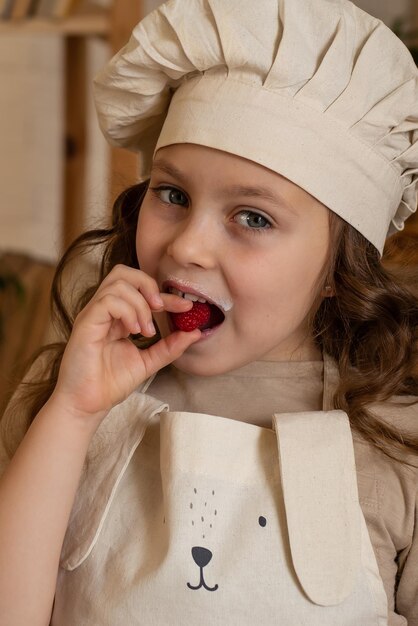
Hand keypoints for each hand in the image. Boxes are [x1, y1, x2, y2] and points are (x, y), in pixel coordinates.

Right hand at [52, 264, 199, 421]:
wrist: (88, 404)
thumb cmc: (110, 383)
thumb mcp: (148, 362)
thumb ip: (169, 347)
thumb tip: (195, 333)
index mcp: (117, 317)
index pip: (141, 292)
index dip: (166, 296)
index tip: (186, 307)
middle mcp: (103, 311)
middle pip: (123, 272)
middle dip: (148, 285)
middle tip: (161, 308)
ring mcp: (93, 314)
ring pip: (117, 283)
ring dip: (139, 304)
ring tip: (145, 330)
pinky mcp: (85, 322)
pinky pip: (108, 301)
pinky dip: (127, 311)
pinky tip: (133, 331)